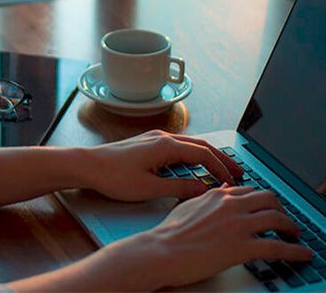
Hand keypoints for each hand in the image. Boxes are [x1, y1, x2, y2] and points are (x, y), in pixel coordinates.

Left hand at [80, 130, 242, 200]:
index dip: (221, 167)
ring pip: (190, 145)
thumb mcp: (149, 188)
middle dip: (221, 158)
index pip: (203, 154)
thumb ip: (179, 188)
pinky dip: (193, 155)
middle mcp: (162, 137)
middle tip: (238, 171)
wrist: (87, 165)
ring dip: (208, 156)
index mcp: (166, 146)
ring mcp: (154, 139)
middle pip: (201, 145)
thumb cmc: (113, 176)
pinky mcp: (147, 144)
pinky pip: (178, 147)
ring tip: (221, 169)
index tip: (234, 180)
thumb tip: (203, 189)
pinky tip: (194, 166)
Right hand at [113, 185, 312, 289]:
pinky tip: (303, 254)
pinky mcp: (242, 247)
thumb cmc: (169, 233)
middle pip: (269, 199)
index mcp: (218, 196)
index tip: (269, 207)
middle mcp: (231, 205)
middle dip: (282, 209)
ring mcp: (238, 225)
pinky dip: (295, 251)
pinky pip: (277, 247)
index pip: (250, 191)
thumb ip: (207, 197)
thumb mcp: (188, 206)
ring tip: (296, 236)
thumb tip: (220, 191)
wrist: (161, 251)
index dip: (263, 200)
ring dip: (292, 227)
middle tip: (286, 220)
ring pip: (277, 219)